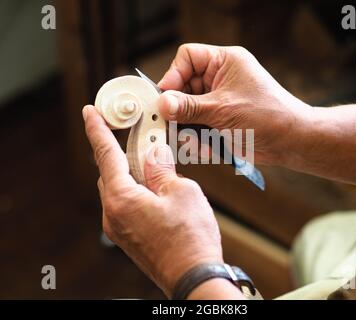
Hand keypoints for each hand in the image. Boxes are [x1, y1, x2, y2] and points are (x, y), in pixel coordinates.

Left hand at [82, 105, 222, 296]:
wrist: (193, 278)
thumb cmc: (190, 239)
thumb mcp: (182, 192)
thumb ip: (163, 169)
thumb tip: (155, 154)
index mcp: (122, 199)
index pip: (106, 155)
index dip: (97, 130)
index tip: (90, 113)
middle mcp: (113, 214)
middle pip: (111, 172)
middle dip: (124, 152)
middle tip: (142, 137)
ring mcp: (119, 228)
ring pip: (120, 189)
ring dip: (134, 173)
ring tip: (158, 166)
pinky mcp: (129, 237)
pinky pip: (127, 205)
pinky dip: (138, 191)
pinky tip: (158, 190)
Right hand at [158, 43, 310, 164]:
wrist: (290, 142)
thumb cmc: (266, 116)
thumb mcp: (223, 109)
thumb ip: (189, 107)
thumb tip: (162, 104)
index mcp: (224, 62)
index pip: (188, 57)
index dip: (173, 75)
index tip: (164, 98)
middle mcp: (219, 78)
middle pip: (183, 87)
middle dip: (178, 109)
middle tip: (171, 125)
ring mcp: (218, 100)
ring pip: (188, 111)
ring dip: (188, 128)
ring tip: (195, 142)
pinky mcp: (219, 120)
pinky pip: (198, 127)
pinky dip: (198, 140)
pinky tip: (207, 149)